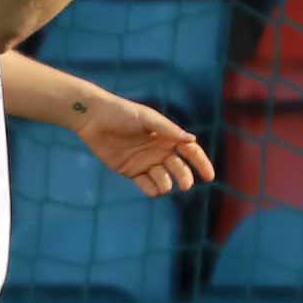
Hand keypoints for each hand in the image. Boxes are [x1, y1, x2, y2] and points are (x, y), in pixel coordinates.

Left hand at [74, 93, 213, 198]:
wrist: (93, 118)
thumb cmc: (121, 112)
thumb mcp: (146, 118)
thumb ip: (168, 129)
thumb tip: (192, 139)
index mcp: (167, 136)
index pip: (190, 151)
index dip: (201, 163)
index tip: (209, 176)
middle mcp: (159, 151)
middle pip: (179, 168)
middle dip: (184, 177)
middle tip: (185, 184)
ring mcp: (145, 162)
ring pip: (164, 179)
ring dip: (167, 184)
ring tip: (165, 185)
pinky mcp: (130, 171)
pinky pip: (146, 184)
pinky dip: (152, 189)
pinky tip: (155, 189)